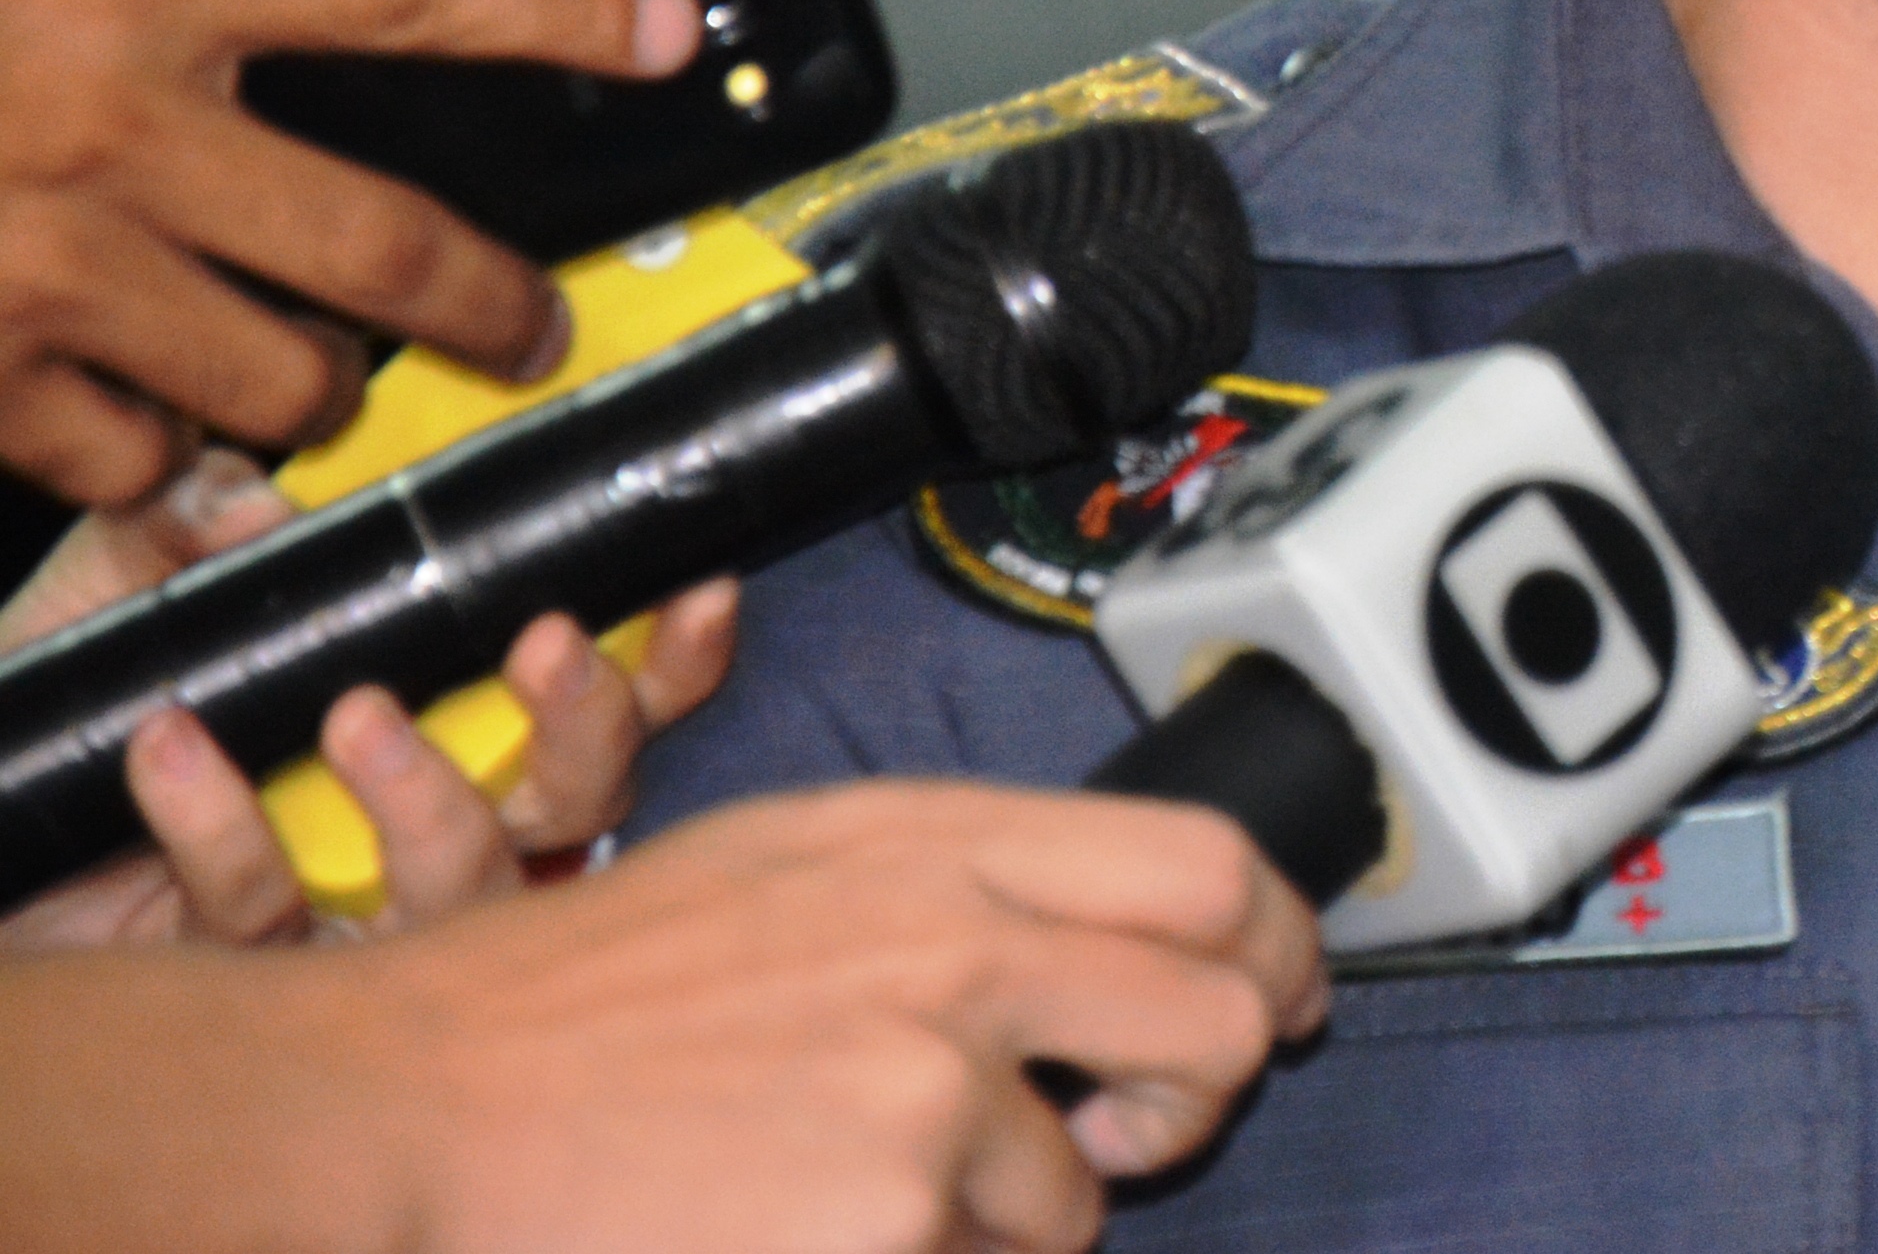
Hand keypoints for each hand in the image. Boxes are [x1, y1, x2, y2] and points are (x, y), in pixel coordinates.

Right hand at [0, 0, 699, 503]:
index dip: (567, 7)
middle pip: (386, 245)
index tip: (671, 34)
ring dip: (316, 386)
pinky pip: (125, 452)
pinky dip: (157, 448)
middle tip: (535, 323)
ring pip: (273, 375)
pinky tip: (145, 412)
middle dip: (495, 307)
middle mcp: (109, 124)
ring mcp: (36, 262)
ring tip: (315, 367)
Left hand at [0, 447, 737, 948]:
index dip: (672, 658)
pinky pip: (268, 914)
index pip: (606, 702)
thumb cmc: (59, 717)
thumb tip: (264, 495)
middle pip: (585, 804)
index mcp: (441, 722)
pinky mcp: (248, 979)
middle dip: (590, 724)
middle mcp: (425, 827)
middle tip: (541, 648)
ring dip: (429, 799)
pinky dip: (223, 827)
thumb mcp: (126, 586)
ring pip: (464, 890)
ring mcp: (347, 913)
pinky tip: (170, 752)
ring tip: (354, 715)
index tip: (693, 586)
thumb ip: (191, 521)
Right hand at [312, 782, 1327, 1251]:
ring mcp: (926, 1087)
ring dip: (1009, 1219)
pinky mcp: (889, 1213)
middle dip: (1206, 1093)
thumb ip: (959, 883)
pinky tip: (807, 1234)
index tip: (1283, 990)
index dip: (1282, 938)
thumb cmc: (589, 997)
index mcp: (936, 841)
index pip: (1207, 865)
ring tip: (864, 1193)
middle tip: (1144, 1126)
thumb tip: (1111, 937)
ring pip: (1082, 1192)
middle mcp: (957, 945)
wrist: (416, 1097)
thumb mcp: (793, 864)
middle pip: (1222, 1017)